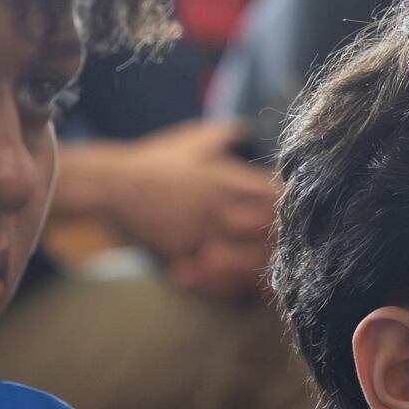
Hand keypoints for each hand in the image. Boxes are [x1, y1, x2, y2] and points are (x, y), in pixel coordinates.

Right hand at [65, 121, 275, 297]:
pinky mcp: (185, 254)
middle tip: (291, 242)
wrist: (111, 185)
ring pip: (246, 256)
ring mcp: (202, 234)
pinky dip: (228, 278)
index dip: (290, 203)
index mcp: (226, 179)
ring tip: (268, 263)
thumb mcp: (192, 139)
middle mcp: (219, 208)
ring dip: (259, 259)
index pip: (274, 194)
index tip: (297, 208)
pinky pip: (215, 274)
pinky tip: (236, 278)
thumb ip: (224, 134)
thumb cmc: (154, 160)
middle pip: (267, 229)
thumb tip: (246, 129)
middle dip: (281, 236)